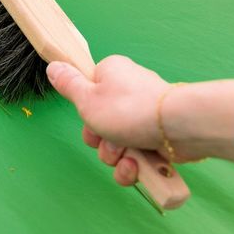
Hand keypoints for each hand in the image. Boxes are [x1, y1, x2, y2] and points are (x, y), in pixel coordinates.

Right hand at [46, 55, 173, 186]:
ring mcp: (143, 117)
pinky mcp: (157, 138)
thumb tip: (55, 66)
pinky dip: (132, 166)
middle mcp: (128, 93)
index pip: (87, 94)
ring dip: (115, 157)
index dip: (84, 113)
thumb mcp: (86, 97)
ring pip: (116, 145)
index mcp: (111, 75)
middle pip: (100, 124)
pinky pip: (135, 157)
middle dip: (101, 141)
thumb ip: (68, 84)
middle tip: (108, 138)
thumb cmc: (130, 109)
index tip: (89, 117)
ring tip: (127, 155)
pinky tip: (136, 166)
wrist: (178, 127)